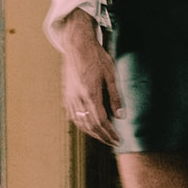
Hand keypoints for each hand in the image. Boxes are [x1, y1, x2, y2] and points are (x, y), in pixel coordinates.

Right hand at [61, 8, 123, 146]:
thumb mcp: (110, 74)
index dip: (109, 133)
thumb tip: (121, 116)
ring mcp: (70, 97)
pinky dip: (81, 124)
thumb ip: (115, 96)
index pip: (100, 121)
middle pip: (89, 125)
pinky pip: (73, 115)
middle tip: (112, 142)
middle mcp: (78, 98)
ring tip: (103, 137)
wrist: (76, 45)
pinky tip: (87, 126)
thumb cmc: (96, 56)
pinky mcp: (66, 94)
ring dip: (92, 132)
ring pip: (79, 122)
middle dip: (102, 136)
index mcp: (90, 94)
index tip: (117, 140)